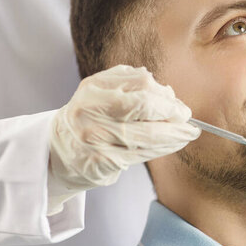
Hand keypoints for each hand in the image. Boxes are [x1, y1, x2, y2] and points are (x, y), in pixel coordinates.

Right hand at [47, 65, 199, 214]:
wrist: (56, 152)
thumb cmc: (89, 118)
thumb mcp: (102, 92)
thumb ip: (132, 84)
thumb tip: (168, 93)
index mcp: (93, 89)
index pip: (141, 85)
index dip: (165, 95)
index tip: (178, 103)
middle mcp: (92, 111)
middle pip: (145, 107)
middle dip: (173, 112)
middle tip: (188, 118)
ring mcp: (96, 138)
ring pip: (148, 134)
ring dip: (175, 134)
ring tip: (189, 133)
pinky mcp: (103, 161)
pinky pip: (143, 154)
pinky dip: (164, 149)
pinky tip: (174, 145)